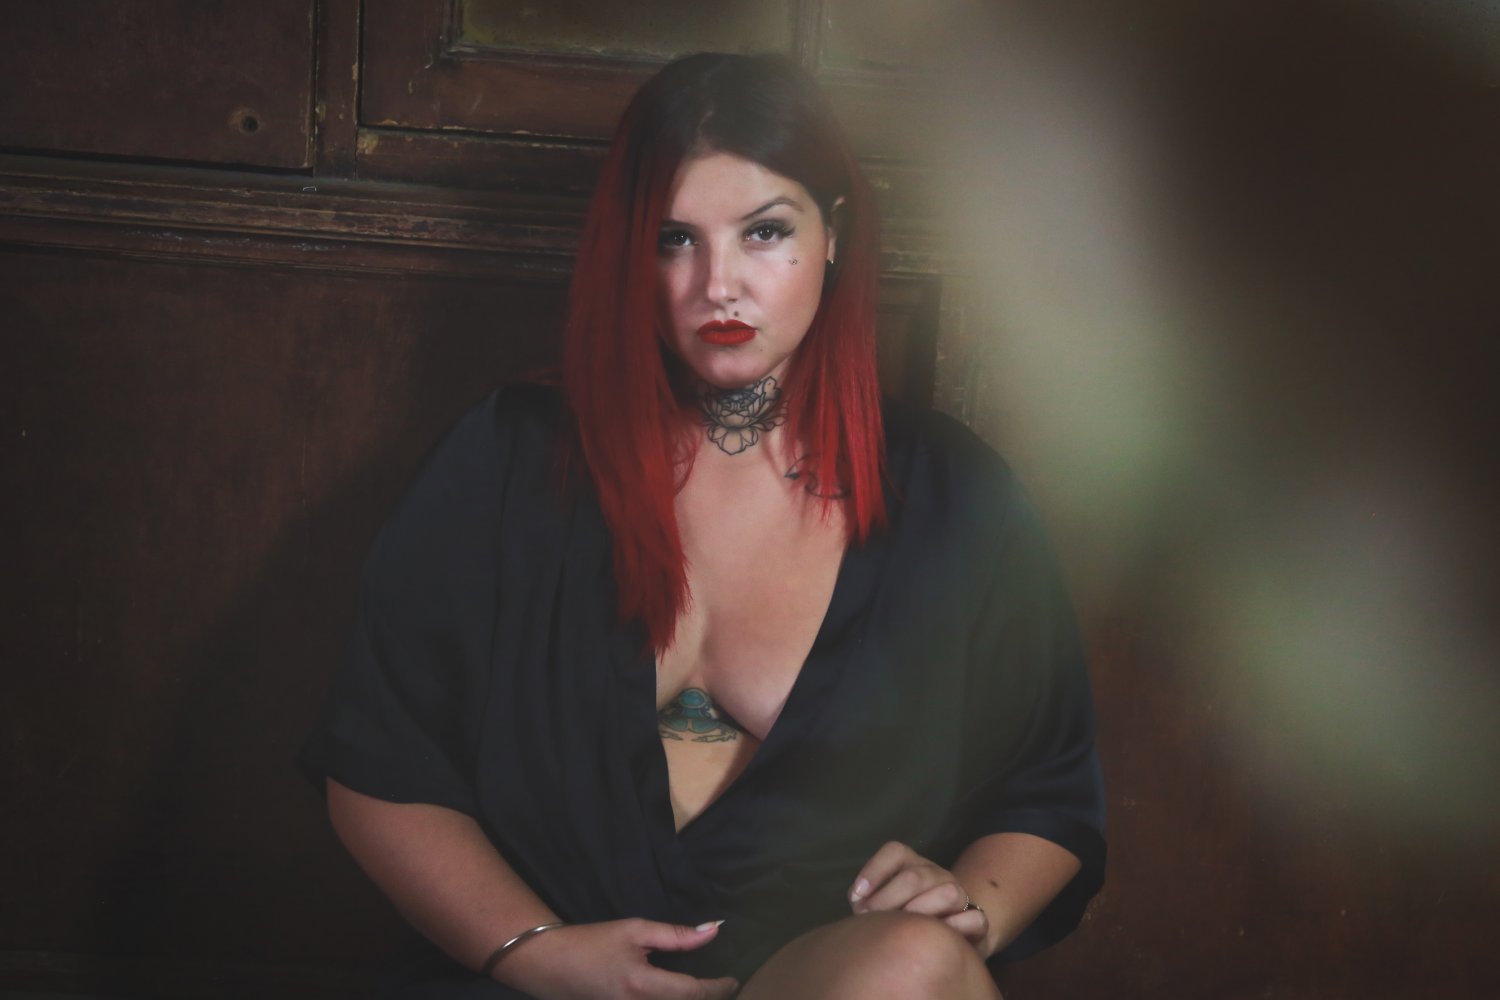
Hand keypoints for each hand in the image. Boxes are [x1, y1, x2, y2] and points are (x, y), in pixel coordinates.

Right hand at [497, 917, 737, 999]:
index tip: (734, 980)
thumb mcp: (634, 930)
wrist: (549, 964)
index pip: (693, 994)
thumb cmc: (592, 943)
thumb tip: (712, 931)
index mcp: (642, 987)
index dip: (718, 988)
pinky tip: (675, 993)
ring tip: (704, 990)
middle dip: (707, 999)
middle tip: (724, 988)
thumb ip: (675, 935)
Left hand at [848, 840, 989, 950]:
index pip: (895, 852)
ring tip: (904, 930)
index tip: (856, 897)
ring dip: (922, 912)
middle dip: (889, 899)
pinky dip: (957, 927)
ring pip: (948, 892)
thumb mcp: (884, 904)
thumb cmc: (906, 917)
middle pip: (915, 876)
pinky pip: (975, 919)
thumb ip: (869, 901)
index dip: (874, 871)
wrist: (951, 931)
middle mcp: (936, 874)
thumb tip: (860, 905)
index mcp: (913, 864)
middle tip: (872, 919)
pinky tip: (938, 937)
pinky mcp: (977, 919)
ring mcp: (960, 894)